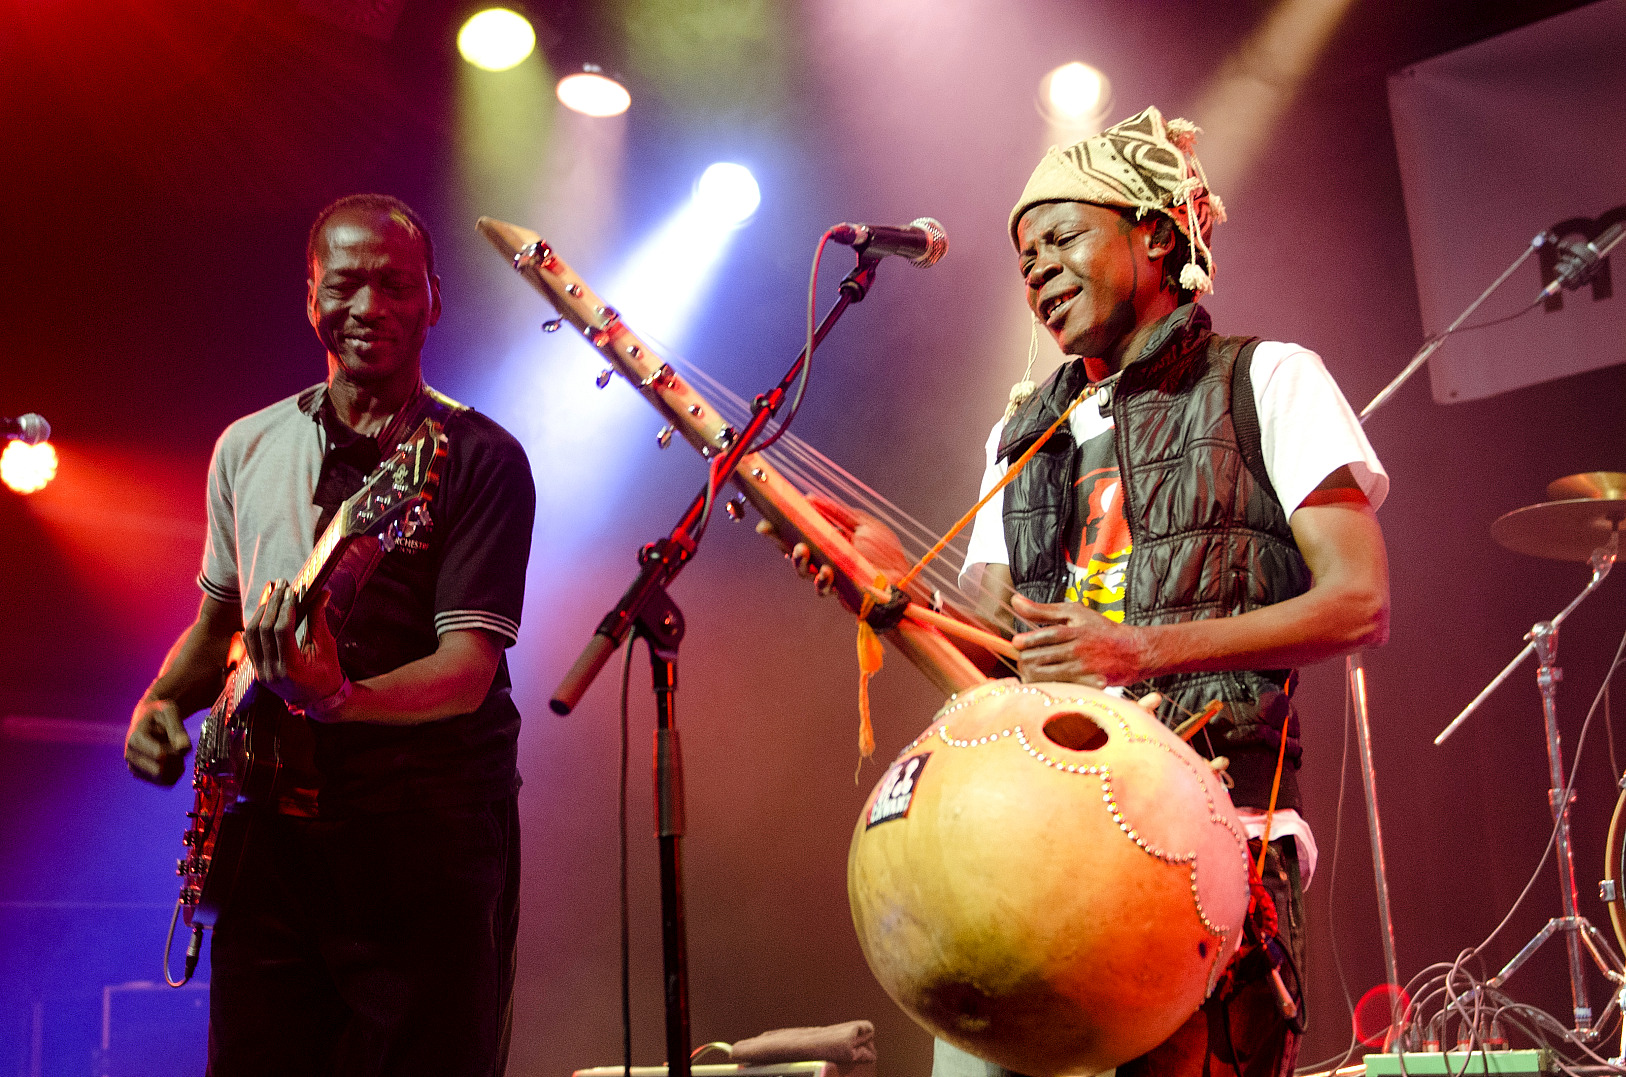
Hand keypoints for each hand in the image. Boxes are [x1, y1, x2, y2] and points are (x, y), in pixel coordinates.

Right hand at [125, 697, 191, 784]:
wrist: (149, 717)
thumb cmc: (160, 713)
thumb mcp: (170, 712)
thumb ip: (178, 729)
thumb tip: (184, 749)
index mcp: (135, 739)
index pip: (160, 756)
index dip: (177, 752)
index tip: (181, 741)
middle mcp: (130, 756)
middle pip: (161, 772)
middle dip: (177, 762)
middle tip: (181, 748)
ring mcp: (134, 767)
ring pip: (164, 780)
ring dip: (177, 768)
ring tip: (177, 752)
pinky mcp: (141, 775)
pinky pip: (165, 783)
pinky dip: (175, 773)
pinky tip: (174, 760)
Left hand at [242, 584, 348, 718]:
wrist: (318, 700)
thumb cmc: (327, 674)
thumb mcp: (327, 648)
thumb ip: (319, 620)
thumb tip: (321, 593)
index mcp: (292, 668)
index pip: (282, 630)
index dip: (286, 607)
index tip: (292, 591)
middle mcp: (272, 672)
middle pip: (264, 629)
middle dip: (272, 603)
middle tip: (281, 585)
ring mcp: (261, 673)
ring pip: (251, 634)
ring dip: (261, 612)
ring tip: (271, 595)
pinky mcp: (256, 671)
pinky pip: (249, 643)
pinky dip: (255, 624)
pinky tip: (264, 612)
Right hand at [756, 493, 912, 600]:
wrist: (903, 579)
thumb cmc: (886, 553)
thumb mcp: (863, 523)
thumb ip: (837, 512)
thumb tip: (811, 498)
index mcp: (830, 539)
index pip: (801, 532)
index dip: (782, 527)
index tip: (767, 521)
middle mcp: (826, 557)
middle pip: (795, 550)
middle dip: (780, 541)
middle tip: (772, 532)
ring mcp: (830, 576)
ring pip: (804, 570)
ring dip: (799, 561)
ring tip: (801, 551)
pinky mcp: (837, 592)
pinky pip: (821, 587)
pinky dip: (821, 580)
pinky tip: (825, 572)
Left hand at [1010, 593, 1145, 686]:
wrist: (1134, 652)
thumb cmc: (1101, 630)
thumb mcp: (1074, 613)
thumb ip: (1043, 610)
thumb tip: (1015, 600)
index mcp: (1075, 631)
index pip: (1045, 636)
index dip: (1027, 641)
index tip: (1017, 643)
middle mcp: (1079, 651)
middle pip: (1041, 659)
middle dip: (1025, 660)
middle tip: (1022, 659)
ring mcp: (1085, 670)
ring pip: (1047, 676)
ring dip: (1032, 675)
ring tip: (1029, 670)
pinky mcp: (1090, 686)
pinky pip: (1061, 689)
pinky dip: (1049, 686)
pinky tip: (1046, 681)